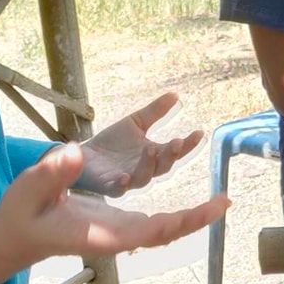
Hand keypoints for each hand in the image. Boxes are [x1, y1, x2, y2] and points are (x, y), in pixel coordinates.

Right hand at [0, 143, 226, 283]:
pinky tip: (198, 207)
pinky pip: (155, 223)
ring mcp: (119, 232)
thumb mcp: (27, 190)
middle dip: (195, 220)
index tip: (197, 212)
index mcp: (98, 234)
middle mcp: (115, 237)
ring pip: (163, 229)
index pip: (145, 231)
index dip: (175, 222)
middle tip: (226, 202)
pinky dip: (178, 216)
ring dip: (192, 218)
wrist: (15, 236)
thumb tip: (74, 152)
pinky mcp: (118, 225)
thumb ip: (49, 173)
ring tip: (222, 202)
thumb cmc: (20, 214)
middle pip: (163, 232)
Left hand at [78, 92, 202, 197]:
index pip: (176, 151)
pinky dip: (122, 184)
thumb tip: (176, 94)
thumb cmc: (112, 142)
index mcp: (154, 156)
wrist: (85, 153)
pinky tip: (125, 177)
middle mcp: (145, 170)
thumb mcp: (136, 122)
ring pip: (144, 178)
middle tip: (177, 141)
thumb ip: (155, 111)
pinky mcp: (109, 185)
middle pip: (164, 166)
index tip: (199, 132)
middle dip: (171, 155)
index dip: (189, 145)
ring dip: (149, 165)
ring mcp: (128, 179)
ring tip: (151, 149)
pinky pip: (118, 189)